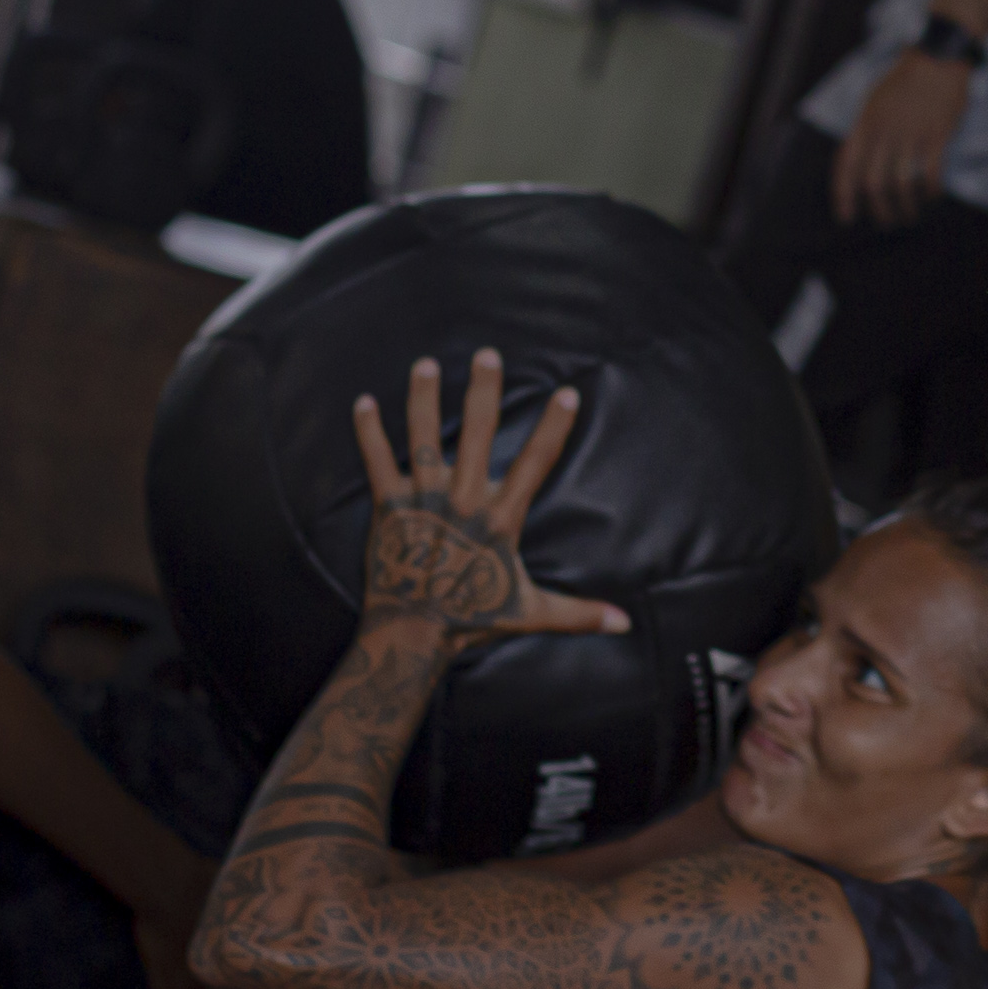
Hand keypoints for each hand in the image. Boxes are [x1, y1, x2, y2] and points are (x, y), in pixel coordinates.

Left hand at [354, 351, 630, 648]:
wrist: (414, 633)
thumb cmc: (472, 621)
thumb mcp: (532, 613)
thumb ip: (580, 613)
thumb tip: (624, 624)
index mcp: (501, 518)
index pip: (536, 462)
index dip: (554, 426)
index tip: (567, 394)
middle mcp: (465, 498)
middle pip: (478, 432)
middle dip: (484, 391)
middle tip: (487, 355)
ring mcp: (425, 498)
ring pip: (424, 436)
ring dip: (424, 398)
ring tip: (426, 365)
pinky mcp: (389, 506)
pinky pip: (377, 461)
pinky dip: (368, 432)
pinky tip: (363, 403)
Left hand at [830, 50, 971, 227]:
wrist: (938, 54)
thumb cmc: (905, 79)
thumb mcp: (875, 100)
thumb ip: (865, 130)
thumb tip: (853, 163)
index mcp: (866, 121)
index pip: (846, 165)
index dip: (843, 195)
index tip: (845, 216)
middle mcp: (885, 130)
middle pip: (873, 183)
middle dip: (878, 210)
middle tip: (886, 222)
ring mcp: (912, 132)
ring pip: (902, 184)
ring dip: (905, 207)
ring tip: (909, 216)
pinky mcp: (938, 134)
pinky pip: (931, 173)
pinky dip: (931, 192)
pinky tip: (932, 197)